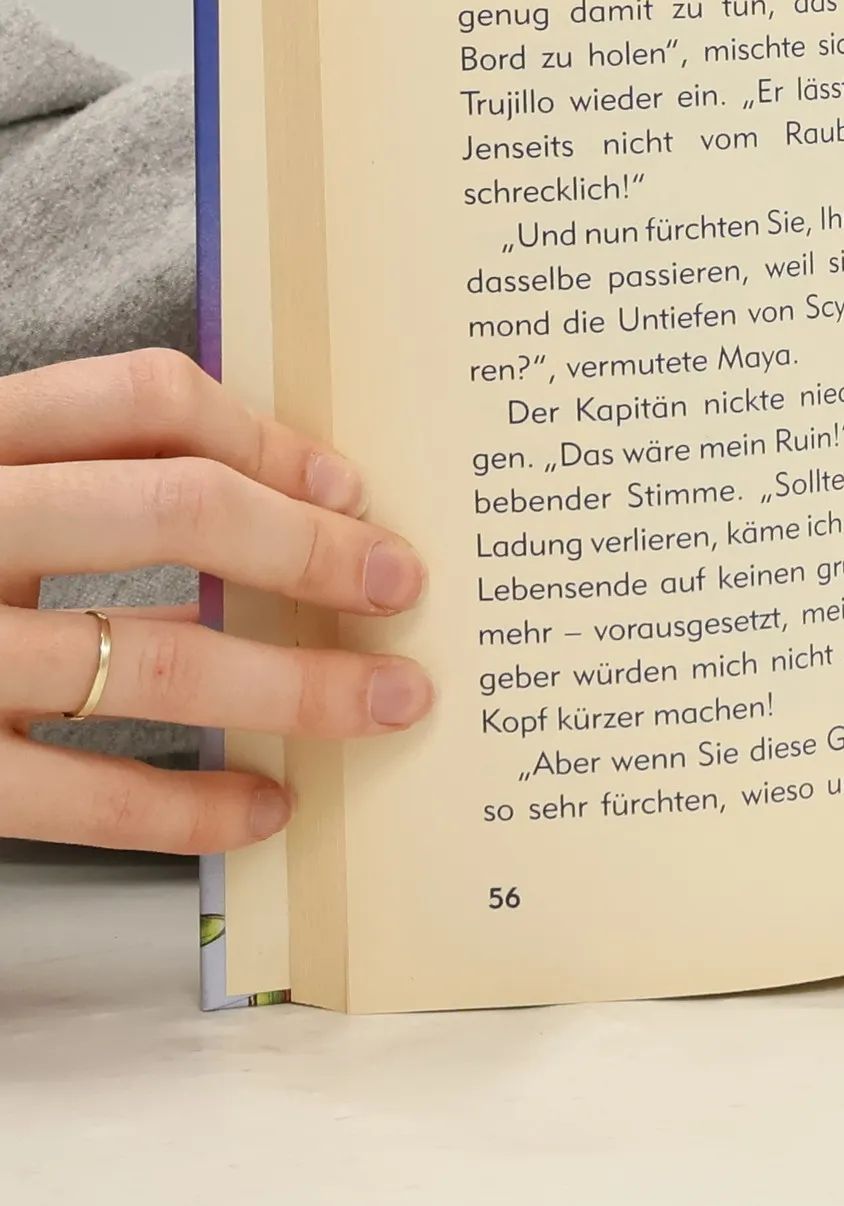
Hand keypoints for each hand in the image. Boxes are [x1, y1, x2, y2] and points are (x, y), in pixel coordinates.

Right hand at [0, 350, 432, 851]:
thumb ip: (78, 490)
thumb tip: (289, 504)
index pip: (140, 397)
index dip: (267, 436)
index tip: (351, 486)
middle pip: (175, 510)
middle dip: (314, 550)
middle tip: (403, 585)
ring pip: (152, 661)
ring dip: (299, 687)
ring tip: (391, 702)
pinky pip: (81, 797)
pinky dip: (190, 808)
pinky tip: (266, 806)